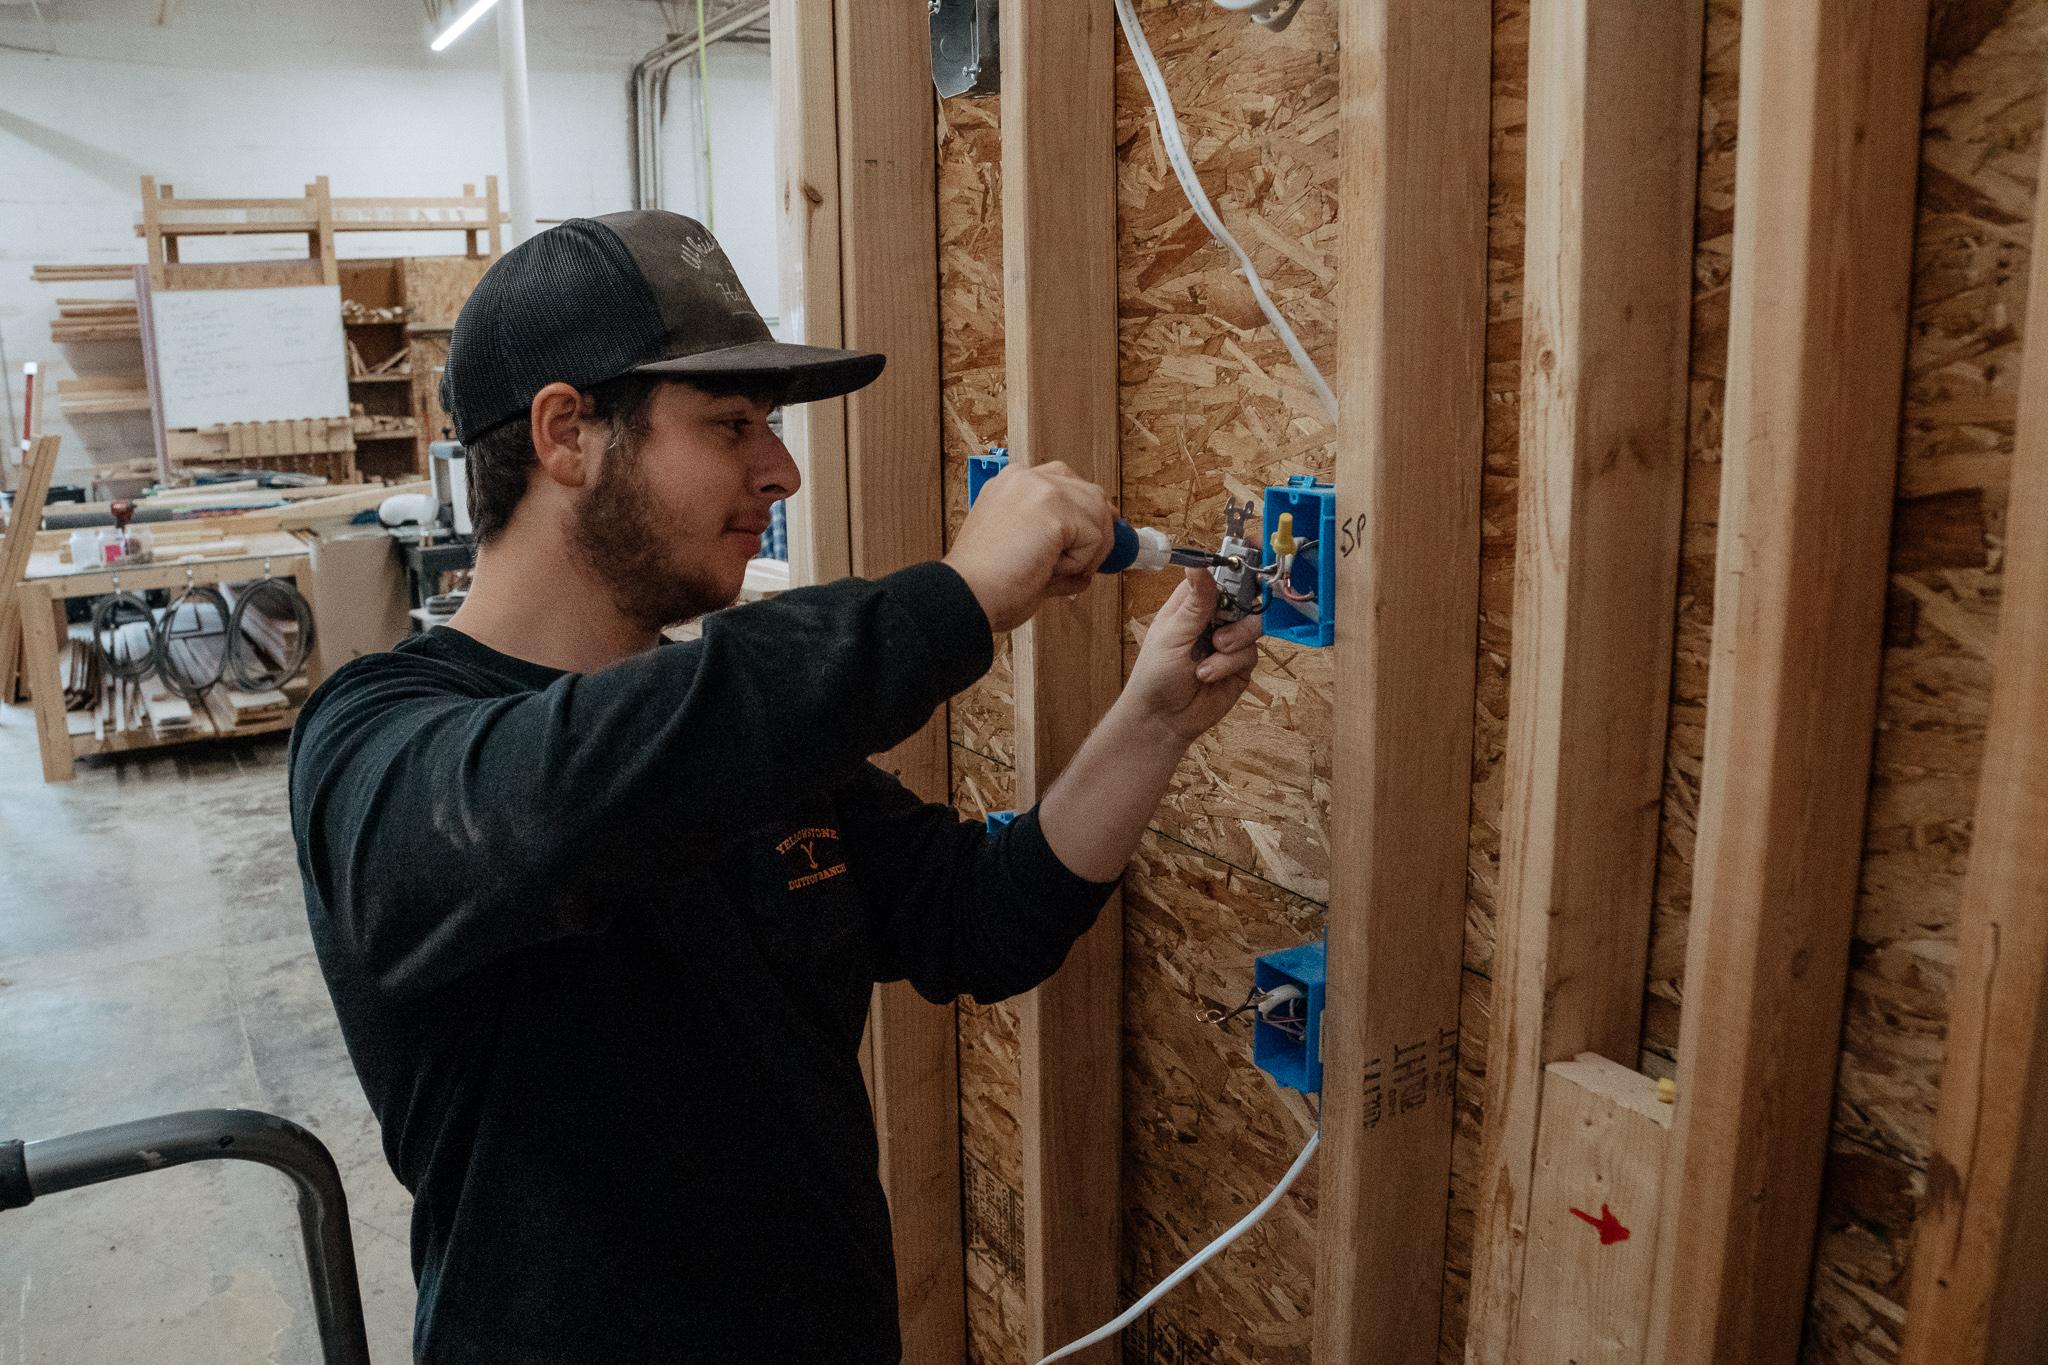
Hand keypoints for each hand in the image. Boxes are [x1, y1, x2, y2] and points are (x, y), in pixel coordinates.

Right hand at [943, 461, 1116, 632]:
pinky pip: (1095, 538)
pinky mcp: (1055, 508)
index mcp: (1012, 485)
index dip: (1085, 517)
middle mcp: (1025, 478)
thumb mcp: (1022, 557)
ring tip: (1052, 570)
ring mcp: (1040, 487)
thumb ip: (1056, 556)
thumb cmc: (984, 584)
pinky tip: (1048, 569)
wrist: (966, 595)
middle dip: (1098, 532)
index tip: (1092, 543)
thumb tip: (1085, 571)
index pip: (1067, 485)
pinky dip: (1081, 563)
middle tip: (1086, 566)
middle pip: (1091, 494)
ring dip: (1087, 551)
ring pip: (1099, 514)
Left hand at [1116, 568, 1261, 742]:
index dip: (1235, 567)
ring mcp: (1230, 641)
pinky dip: (1229, 664)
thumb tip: (1199, 564)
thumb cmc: (1155, 675)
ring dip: (1233, 640)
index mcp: (1192, 603)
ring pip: (1253, 625)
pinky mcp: (1240, 665)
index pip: (1218, 575)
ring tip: (1212, 653)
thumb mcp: (1173, 634)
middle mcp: (1214, 619)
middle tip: (1231, 616)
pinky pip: (1250, 654)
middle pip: (1245, 598)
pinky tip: (1208, 675)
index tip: (1250, 562)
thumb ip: (1195, 602)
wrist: (1163, 719)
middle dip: (1241, 609)